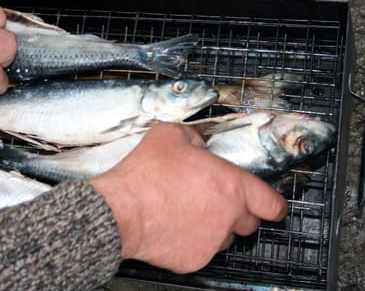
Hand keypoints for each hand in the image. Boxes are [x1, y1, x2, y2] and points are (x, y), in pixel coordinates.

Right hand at [90, 123, 287, 273]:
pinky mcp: (194, 260)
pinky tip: (171, 227)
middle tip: (211, 201)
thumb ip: (194, 137)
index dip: (273, 205)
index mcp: (231, 185)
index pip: (272, 203)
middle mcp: (229, 216)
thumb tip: (198, 143)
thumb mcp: (169, 135)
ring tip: (185, 213)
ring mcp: (212, 242)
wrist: (121, 210)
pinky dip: (191, 241)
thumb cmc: (145, 174)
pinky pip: (200, 251)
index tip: (271, 207)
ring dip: (213, 227)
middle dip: (235, 212)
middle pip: (248, 222)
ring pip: (224, 237)